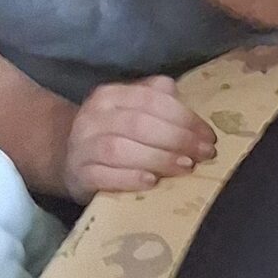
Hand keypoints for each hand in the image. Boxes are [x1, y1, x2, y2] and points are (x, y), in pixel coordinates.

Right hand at [58, 74, 216, 200]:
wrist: (69, 158)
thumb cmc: (114, 134)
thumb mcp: (133, 110)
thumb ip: (161, 102)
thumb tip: (194, 115)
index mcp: (111, 95)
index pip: (151, 99)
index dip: (184, 118)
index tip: (208, 137)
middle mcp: (93, 116)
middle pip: (138, 124)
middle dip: (177, 139)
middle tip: (203, 155)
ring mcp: (82, 145)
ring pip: (120, 149)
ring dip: (157, 158)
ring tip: (185, 167)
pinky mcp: (77, 174)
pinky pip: (103, 176)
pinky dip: (129, 179)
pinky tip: (152, 182)